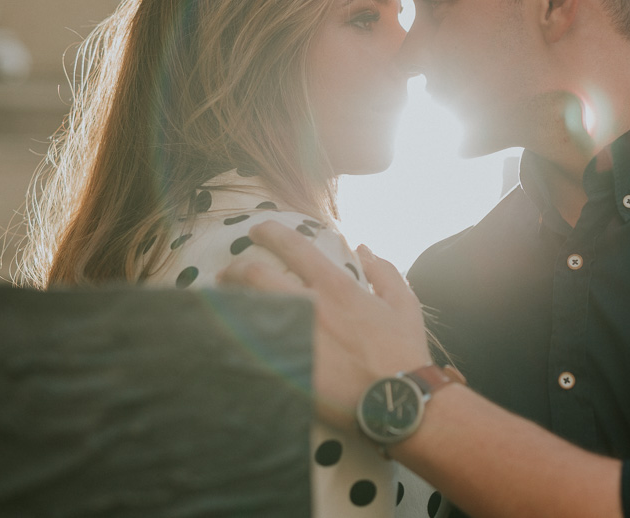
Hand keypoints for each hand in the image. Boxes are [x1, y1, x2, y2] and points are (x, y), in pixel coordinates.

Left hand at [218, 221, 432, 429]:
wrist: (397, 400)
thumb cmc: (404, 350)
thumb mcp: (404, 302)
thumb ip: (383, 270)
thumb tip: (363, 247)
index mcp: (337, 287)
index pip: (293, 247)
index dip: (270, 232)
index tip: (259, 230)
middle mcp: (310, 307)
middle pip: (256, 275)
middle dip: (236, 267)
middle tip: (231, 270)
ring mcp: (295, 339)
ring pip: (248, 309)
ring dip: (232, 300)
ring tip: (225, 300)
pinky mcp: (287, 368)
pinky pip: (252, 347)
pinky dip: (239, 337)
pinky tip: (233, 337)